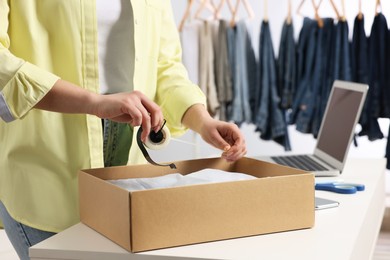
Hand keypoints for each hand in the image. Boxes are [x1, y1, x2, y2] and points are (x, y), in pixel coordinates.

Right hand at [34, 80, 163, 141]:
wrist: (98, 105)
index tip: (156, 129)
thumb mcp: (131, 113)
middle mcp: (138, 96)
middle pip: (155, 110)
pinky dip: (137, 123)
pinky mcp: (127, 103)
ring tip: (142, 135)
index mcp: (141, 97)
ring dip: (146, 129)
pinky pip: (138, 116)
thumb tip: (151, 126)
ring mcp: (133, 99)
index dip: (159, 120)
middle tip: (152, 133)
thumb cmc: (114, 109)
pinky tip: (132, 125)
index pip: (156, 108)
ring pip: (147, 116)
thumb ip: (141, 116)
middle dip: (155, 124)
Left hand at [182, 104, 246, 161]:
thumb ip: (220, 142)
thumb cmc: (208, 128)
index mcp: (232, 128)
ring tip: (225, 158)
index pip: (240, 139)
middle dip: (235, 153)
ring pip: (242, 150)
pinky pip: (237, 152)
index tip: (227, 153)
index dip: (236, 148)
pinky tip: (227, 159)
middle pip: (242, 146)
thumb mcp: (212, 135)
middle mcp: (236, 133)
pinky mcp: (232, 144)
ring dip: (235, 156)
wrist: (205, 126)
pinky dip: (234, 157)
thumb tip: (228, 149)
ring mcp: (235, 139)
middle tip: (224, 156)